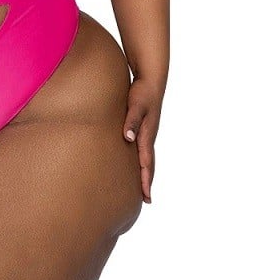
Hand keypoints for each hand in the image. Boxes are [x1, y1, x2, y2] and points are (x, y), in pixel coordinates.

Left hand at [122, 77, 163, 203]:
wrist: (150, 80)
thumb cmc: (141, 92)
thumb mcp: (136, 105)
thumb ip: (131, 121)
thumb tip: (128, 138)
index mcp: (147, 134)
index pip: (146, 162)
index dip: (146, 179)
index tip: (146, 195)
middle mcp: (148, 136)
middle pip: (149, 163)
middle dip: (148, 181)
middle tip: (147, 199)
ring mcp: (146, 132)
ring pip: (147, 157)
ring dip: (146, 172)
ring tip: (143, 187)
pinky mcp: (142, 127)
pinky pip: (142, 148)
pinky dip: (141, 160)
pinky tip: (135, 162)